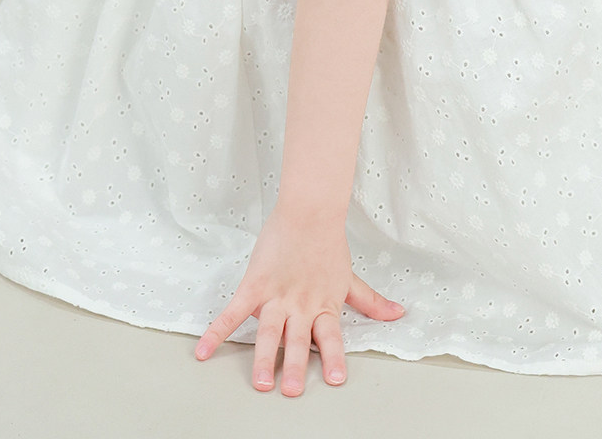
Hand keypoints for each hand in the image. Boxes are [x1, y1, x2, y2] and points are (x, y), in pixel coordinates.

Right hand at [193, 204, 406, 394]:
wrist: (309, 211)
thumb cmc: (328, 245)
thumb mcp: (349, 278)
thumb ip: (370, 302)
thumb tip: (398, 314)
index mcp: (324, 305)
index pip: (330, 336)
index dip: (332, 357)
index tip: (334, 380)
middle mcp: (301, 305)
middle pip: (297, 339)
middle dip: (294, 365)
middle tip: (291, 389)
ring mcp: (276, 296)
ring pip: (269, 331)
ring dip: (263, 357)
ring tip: (260, 382)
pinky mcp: (254, 286)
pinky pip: (233, 312)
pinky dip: (217, 331)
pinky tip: (204, 351)